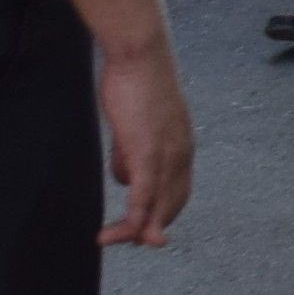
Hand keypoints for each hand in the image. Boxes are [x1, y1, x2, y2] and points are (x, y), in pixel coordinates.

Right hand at [97, 42, 194, 248]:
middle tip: (124, 241)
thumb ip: (131, 152)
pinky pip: (145, 191)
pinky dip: (137, 215)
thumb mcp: (135, 124)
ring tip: (111, 240)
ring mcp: (167, 153)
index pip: (176, 193)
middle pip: (170, 205)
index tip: (139, 228)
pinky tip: (125, 231)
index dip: (159, 215)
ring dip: (135, 230)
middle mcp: (181, 154)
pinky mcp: (148, 149)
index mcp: (181, 148)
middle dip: (148, 229)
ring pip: (157, 205)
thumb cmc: (135, 83)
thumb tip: (122, 176)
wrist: (140, 53)